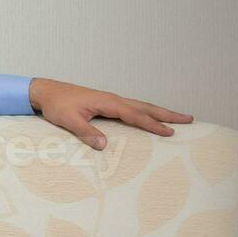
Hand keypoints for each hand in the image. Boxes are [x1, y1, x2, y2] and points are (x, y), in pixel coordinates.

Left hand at [28, 78, 192, 150]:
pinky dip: (146, 112)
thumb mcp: (69, 120)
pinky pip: (132, 108)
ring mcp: (111, 100)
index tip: (170, 132)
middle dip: (168, 114)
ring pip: (141, 106)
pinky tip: (150, 118)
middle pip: (146, 107)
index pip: (135, 115)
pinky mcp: (107, 103)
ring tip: (179, 118)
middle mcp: (113, 99)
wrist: (47, 91)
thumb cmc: (57, 105)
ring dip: (160, 112)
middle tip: (190, 119)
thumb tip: (104, 145)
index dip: (153, 124)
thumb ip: (86, 132)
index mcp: (108, 102)